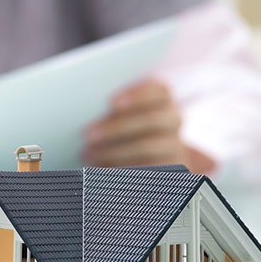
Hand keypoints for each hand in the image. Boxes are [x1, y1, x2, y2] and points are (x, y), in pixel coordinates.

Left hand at [82, 79, 214, 172]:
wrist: (153, 155)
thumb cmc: (125, 125)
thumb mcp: (120, 113)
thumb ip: (111, 109)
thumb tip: (86, 114)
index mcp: (163, 98)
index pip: (157, 91)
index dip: (136, 95)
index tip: (112, 102)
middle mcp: (173, 119)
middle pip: (151, 120)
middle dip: (116, 128)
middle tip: (87, 135)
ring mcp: (174, 145)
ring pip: (147, 147)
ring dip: (113, 151)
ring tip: (88, 154)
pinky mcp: (167, 168)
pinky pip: (145, 169)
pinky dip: (120, 169)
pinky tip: (100, 168)